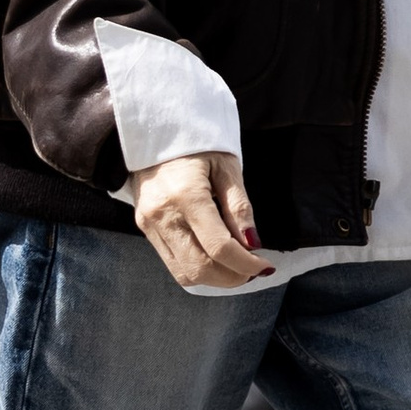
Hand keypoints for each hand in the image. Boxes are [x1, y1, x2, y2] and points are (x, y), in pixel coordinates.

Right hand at [134, 151, 271, 288]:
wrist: (156, 130)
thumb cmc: (197, 144)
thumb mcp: (227, 166)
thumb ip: (239, 207)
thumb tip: (253, 244)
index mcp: (187, 195)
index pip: (219, 247)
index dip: (246, 264)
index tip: (266, 266)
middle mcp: (163, 214)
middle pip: (200, 267)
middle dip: (233, 277)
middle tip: (254, 270)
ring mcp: (149, 224)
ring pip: (184, 273)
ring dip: (216, 279)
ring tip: (237, 267)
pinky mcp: (144, 228)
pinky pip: (172, 263)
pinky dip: (198, 269)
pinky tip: (216, 260)